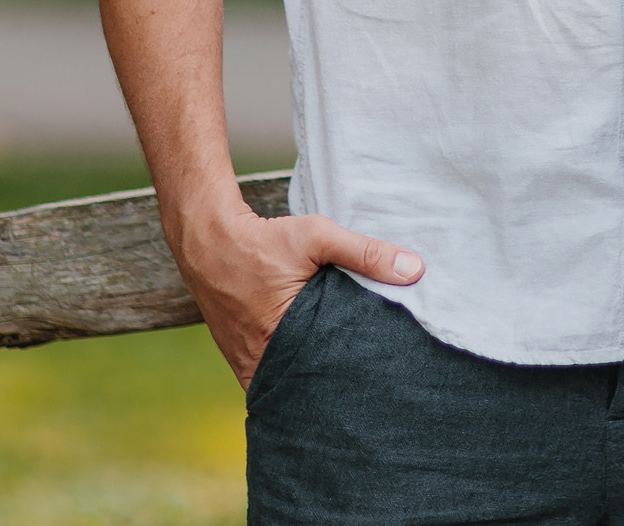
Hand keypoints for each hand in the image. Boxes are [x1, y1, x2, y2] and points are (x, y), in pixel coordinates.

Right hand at [171, 204, 423, 386]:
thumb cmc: (262, 240)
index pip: (328, 376)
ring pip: (291, 386)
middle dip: (338, 385)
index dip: (355, 378)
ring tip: (348, 379)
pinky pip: (273, 378)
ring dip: (314, 381)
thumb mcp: (317, 236)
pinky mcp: (241, 361)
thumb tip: (416, 270)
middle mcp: (261, 362)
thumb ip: (366, 253)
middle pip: (310, 386)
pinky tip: (316, 368)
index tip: (383, 377)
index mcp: (280, 339)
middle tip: (372, 383)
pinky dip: (293, 374)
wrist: (207, 241)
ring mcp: (247, 365)